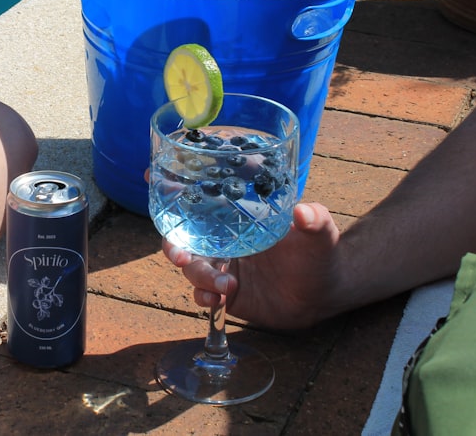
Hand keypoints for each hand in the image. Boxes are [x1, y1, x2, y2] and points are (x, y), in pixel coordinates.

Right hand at [163, 202, 341, 329]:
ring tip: (225, 284)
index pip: (202, 197)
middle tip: (180, 256)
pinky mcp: (226, 292)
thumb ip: (315, 220)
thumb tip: (306, 212)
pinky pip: (204, 293)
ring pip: (193, 268)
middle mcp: (223, 238)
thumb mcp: (320, 232)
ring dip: (200, 276)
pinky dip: (205, 296)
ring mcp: (222, 265)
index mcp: (237, 215)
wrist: (322, 293)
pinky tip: (217, 299)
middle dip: (173, 245)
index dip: (174, 188)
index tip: (152, 176)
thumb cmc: (318, 253)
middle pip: (183, 237)